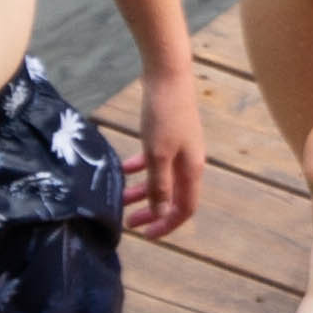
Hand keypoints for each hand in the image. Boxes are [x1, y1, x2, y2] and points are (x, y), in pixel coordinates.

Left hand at [122, 67, 205, 238]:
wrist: (169, 76)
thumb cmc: (164, 115)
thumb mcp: (158, 154)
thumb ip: (159, 185)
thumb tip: (162, 213)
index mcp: (191, 170)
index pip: (185, 208)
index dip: (167, 224)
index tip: (146, 235)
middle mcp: (189, 162)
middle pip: (173, 196)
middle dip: (152, 212)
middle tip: (128, 222)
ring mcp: (180, 148)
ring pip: (162, 179)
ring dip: (143, 192)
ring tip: (121, 198)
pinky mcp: (169, 136)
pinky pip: (156, 162)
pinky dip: (142, 170)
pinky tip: (125, 169)